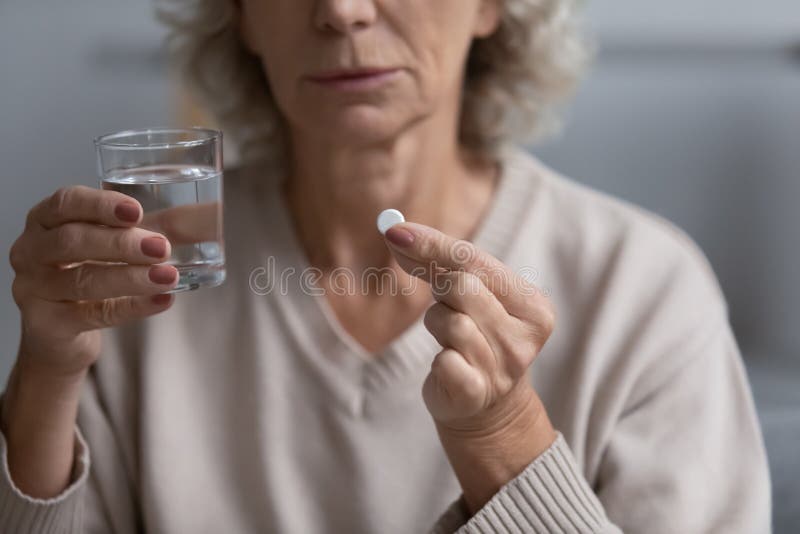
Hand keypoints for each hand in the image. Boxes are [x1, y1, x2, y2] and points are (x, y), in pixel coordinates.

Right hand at [9, 185, 176, 376]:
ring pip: (84, 280)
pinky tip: (162, 300)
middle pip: (72, 241)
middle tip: (161, 247)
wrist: (61, 335)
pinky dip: (133, 307)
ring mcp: (34, 289)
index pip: (66, 203)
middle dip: (121, 243)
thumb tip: (211, 215)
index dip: (101, 205)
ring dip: (131, 277)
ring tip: (168, 276)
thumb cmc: (89, 273)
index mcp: (45, 220)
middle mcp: (31, 251)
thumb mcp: (116, 245)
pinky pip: (94, 314)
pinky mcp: (48, 325)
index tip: (137, 211)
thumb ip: (155, 229)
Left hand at [383, 222, 554, 424]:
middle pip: (462, 286)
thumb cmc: (476, 334)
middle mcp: (526, 338)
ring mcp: (504, 368)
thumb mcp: (469, 294)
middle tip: (447, 306)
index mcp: (534, 307)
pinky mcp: (476, 393)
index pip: (477, 261)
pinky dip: (439, 360)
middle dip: (442, 291)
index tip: (394, 230)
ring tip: (451, 341)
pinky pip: (443, 360)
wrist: (486, 406)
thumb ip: (439, 261)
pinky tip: (451, 367)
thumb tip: (396, 231)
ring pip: (450, 322)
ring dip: (437, 325)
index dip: (432, 244)